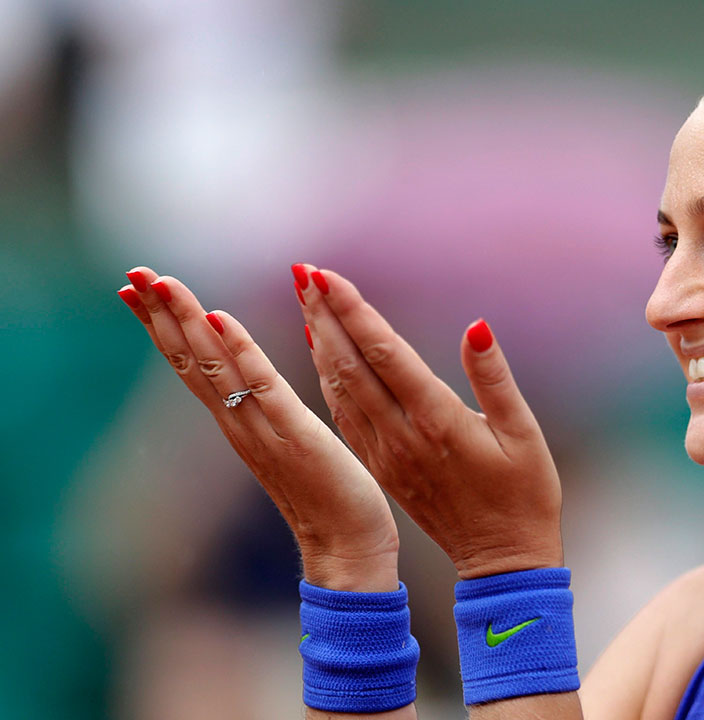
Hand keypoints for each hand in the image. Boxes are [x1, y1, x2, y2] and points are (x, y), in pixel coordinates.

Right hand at [117, 267, 400, 591]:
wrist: (346, 548)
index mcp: (239, 422)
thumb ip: (266, 407)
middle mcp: (239, 424)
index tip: (136, 288)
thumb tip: (249, 375)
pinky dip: (241, 353)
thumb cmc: (326, 496)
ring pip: (214, 367)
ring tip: (161, 283)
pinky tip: (222, 320)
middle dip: (161, 315)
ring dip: (187, 323)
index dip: (164, 325)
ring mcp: (262, 430)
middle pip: (189, 361)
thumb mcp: (289, 439)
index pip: (191, 365)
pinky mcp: (295, 435)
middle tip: (132, 272)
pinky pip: (262, 388)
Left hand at [292, 264, 562, 578]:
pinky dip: (328, 378)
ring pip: (341, 388)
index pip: (384, 353)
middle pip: (351, 364)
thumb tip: (475, 327)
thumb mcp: (523, 433)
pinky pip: (345, 415)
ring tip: (304, 299)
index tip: (327, 275)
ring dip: (320, 340)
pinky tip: (320, 352)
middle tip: (303, 271)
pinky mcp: (382, 468)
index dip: (353, 311)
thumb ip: (495, 378)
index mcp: (436, 421)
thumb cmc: (525, 494)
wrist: (502, 561)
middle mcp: (401, 435)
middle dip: (326, 314)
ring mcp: (386, 454)